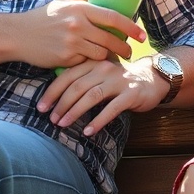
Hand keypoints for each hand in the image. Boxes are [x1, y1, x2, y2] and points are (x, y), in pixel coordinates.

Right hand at [13, 0, 145, 68]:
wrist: (19, 35)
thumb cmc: (44, 16)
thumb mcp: (65, 0)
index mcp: (80, 9)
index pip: (113, 17)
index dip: (130, 26)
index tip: (141, 34)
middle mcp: (77, 25)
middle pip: (110, 39)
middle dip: (125, 47)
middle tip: (131, 51)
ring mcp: (71, 43)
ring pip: (100, 54)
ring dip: (109, 57)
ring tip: (114, 57)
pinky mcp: (65, 58)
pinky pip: (85, 63)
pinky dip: (91, 63)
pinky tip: (94, 63)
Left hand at [37, 56, 160, 135]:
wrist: (152, 79)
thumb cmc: (119, 80)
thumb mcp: (99, 74)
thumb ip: (81, 79)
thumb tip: (54, 96)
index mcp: (93, 63)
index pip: (67, 75)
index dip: (52, 92)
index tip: (41, 107)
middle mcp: (104, 68)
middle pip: (77, 86)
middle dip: (61, 103)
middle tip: (51, 119)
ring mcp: (118, 80)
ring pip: (92, 95)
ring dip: (75, 111)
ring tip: (63, 124)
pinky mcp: (131, 93)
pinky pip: (112, 108)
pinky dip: (98, 120)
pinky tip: (88, 131)